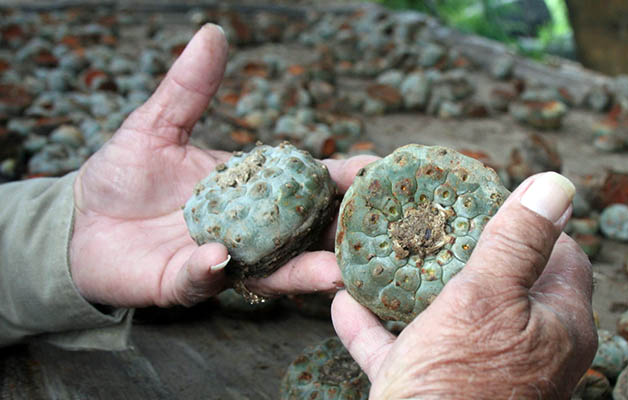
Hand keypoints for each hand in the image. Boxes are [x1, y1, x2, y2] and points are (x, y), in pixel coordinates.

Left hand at [69, 24, 375, 307]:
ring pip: (274, 271)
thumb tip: (212, 33)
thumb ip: (189, 88)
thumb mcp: (157, 126)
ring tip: (333, 270)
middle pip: (307, 236)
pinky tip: (219, 256)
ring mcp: (223, 260)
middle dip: (341, 236)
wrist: (78, 223)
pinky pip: (204, 280)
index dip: (342, 180)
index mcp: (252, 190)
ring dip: (304, 272)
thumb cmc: (124, 175)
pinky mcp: (185, 284)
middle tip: (377, 232)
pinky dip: (212, 270)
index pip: (308, 185)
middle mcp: (250, 230)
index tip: (374, 170)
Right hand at [332, 172, 597, 398]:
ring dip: (413, 287)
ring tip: (387, 251)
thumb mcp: (488, 298)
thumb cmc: (461, 386)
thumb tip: (558, 183)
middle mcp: (525, 351)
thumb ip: (519, 240)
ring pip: (446, 318)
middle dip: (463, 249)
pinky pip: (402, 353)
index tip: (490, 198)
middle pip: (499, 283)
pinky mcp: (432, 396)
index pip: (562, 255)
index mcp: (556, 325)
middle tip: (433, 218)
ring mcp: (477, 376)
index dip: (531, 221)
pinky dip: (375, 330)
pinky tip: (343, 304)